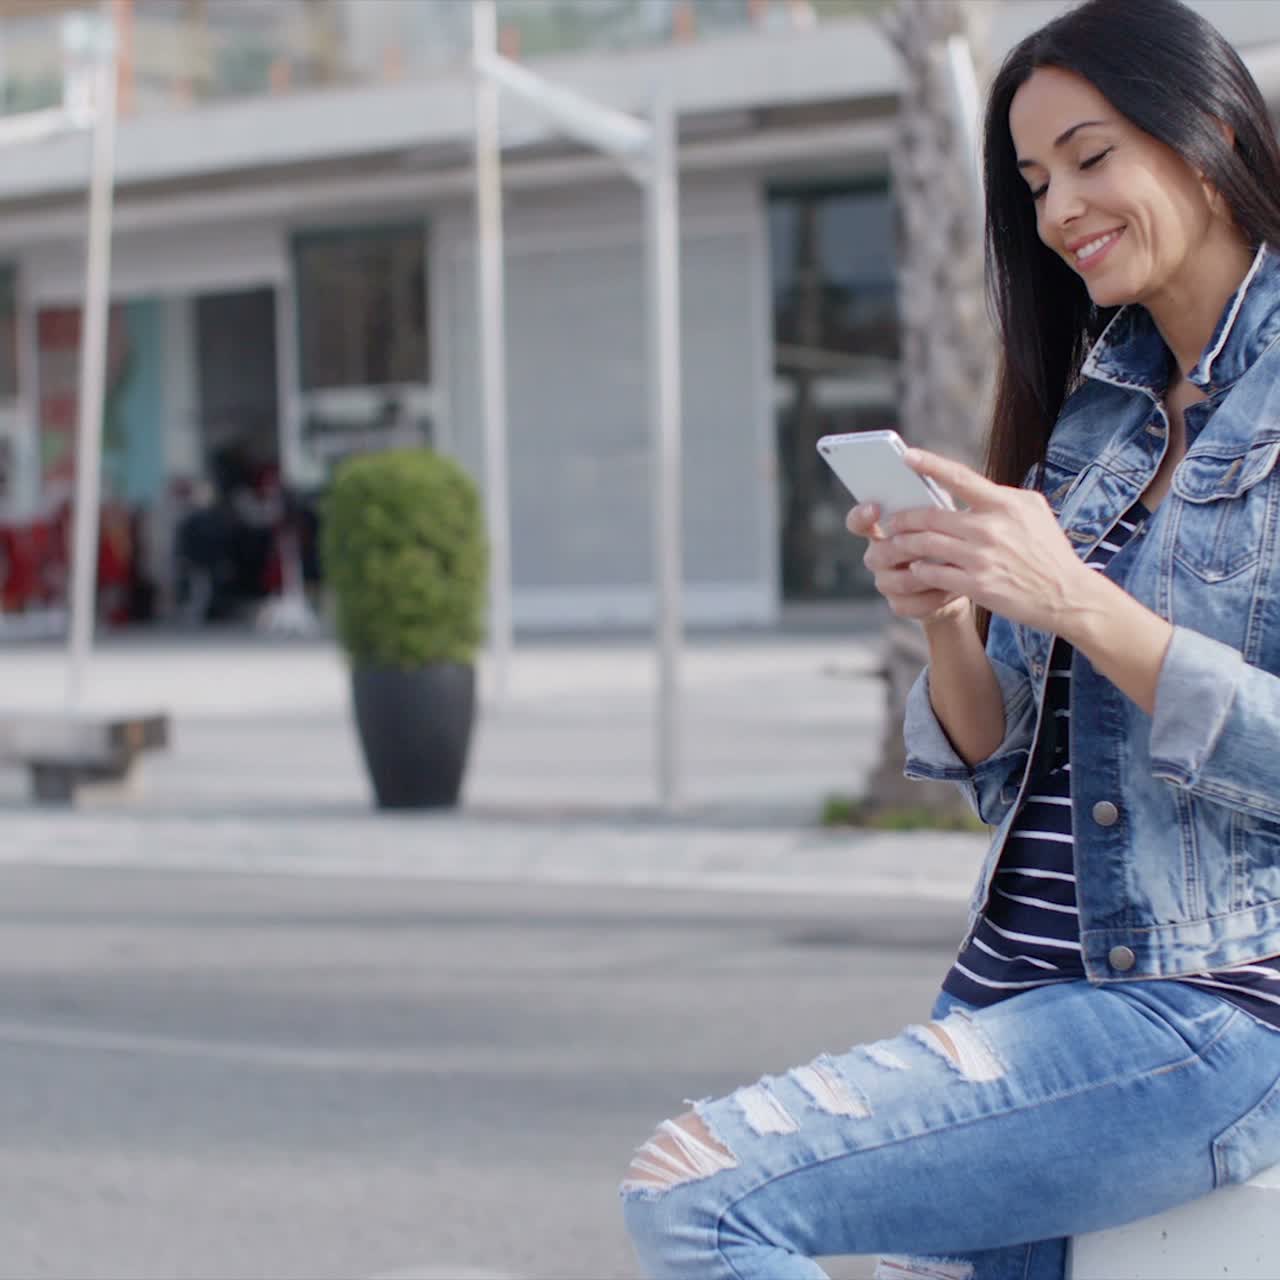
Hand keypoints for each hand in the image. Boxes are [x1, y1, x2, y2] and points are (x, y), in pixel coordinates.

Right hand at [846, 501, 969, 623]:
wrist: (960, 579)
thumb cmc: (950, 538)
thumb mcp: (943, 516)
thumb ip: (932, 505)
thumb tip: (933, 480)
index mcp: (882, 530)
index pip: (857, 522)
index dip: (861, 516)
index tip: (875, 508)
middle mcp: (877, 555)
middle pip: (879, 554)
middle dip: (909, 549)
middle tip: (936, 543)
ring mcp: (885, 581)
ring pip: (900, 581)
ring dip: (929, 574)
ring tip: (954, 567)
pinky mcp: (899, 604)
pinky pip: (913, 603)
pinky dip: (937, 596)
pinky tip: (955, 588)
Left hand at [882, 448, 1093, 635]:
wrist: (1068, 595)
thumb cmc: (1049, 552)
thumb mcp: (1034, 512)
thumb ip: (1002, 498)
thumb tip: (971, 487)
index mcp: (1005, 504)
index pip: (960, 477)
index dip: (930, 465)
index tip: (907, 456)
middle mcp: (991, 528)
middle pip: (931, 517)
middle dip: (903, 519)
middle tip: (890, 521)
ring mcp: (983, 557)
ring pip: (926, 545)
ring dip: (905, 545)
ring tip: (895, 545)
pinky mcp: (977, 584)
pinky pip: (934, 573)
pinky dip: (920, 569)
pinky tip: (917, 568)